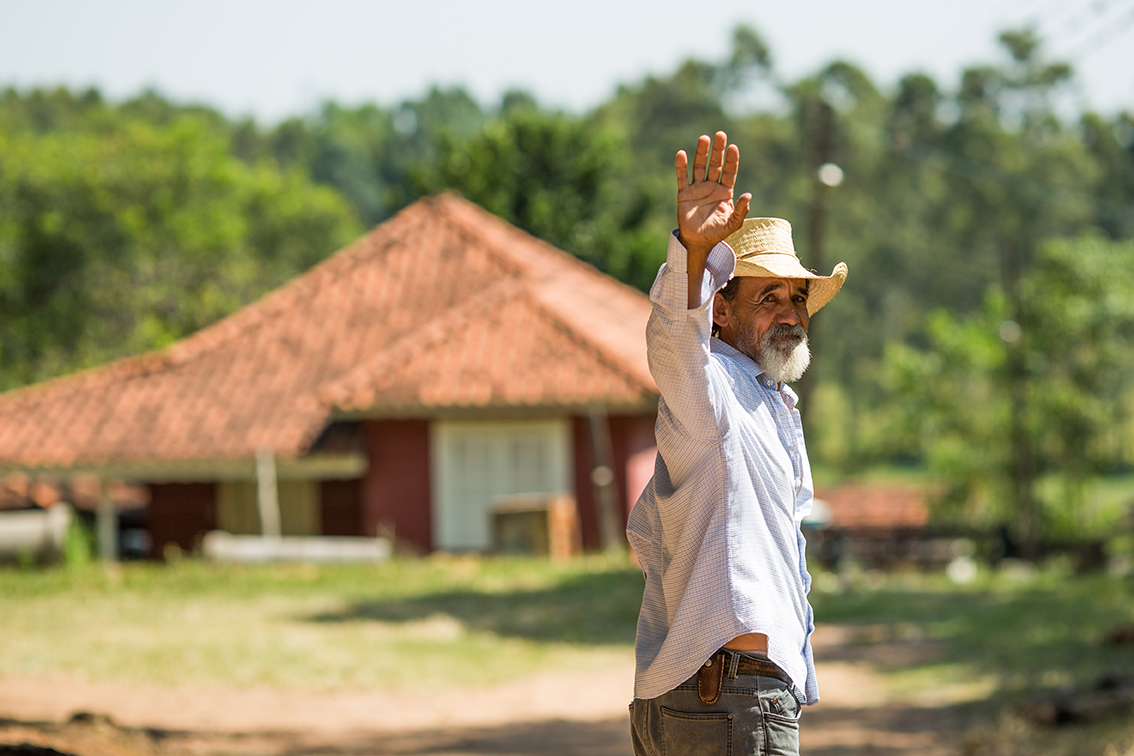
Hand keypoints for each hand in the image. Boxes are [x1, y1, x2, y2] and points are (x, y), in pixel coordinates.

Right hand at [675, 131, 750, 259]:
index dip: (731, 160)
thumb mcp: (733, 224)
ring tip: (704, 138)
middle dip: (718, 150)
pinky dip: (681, 166)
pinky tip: (681, 154)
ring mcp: (697, 189)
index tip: (733, 148)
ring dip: (702, 153)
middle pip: (715, 164)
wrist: (698, 242)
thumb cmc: (717, 233)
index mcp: (725, 192)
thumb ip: (741, 211)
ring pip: (699, 167)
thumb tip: (748, 195)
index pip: (729, 172)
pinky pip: (682, 178)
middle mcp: (712, 186)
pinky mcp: (684, 194)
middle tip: (720, 135)